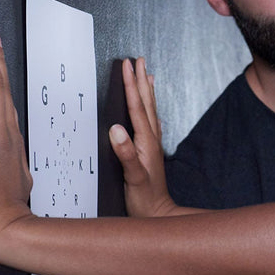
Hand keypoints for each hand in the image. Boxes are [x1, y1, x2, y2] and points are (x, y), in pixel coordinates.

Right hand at [108, 57, 177, 217]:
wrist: (159, 215)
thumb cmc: (145, 200)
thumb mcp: (133, 177)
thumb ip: (125, 154)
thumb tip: (116, 129)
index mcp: (145, 142)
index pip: (137, 107)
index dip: (132, 85)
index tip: (128, 65)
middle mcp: (151, 140)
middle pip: (146, 103)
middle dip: (141, 79)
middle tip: (138, 59)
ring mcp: (152, 145)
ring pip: (149, 110)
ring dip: (147, 90)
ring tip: (147, 73)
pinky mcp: (150, 152)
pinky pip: (150, 122)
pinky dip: (149, 109)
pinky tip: (150, 108)